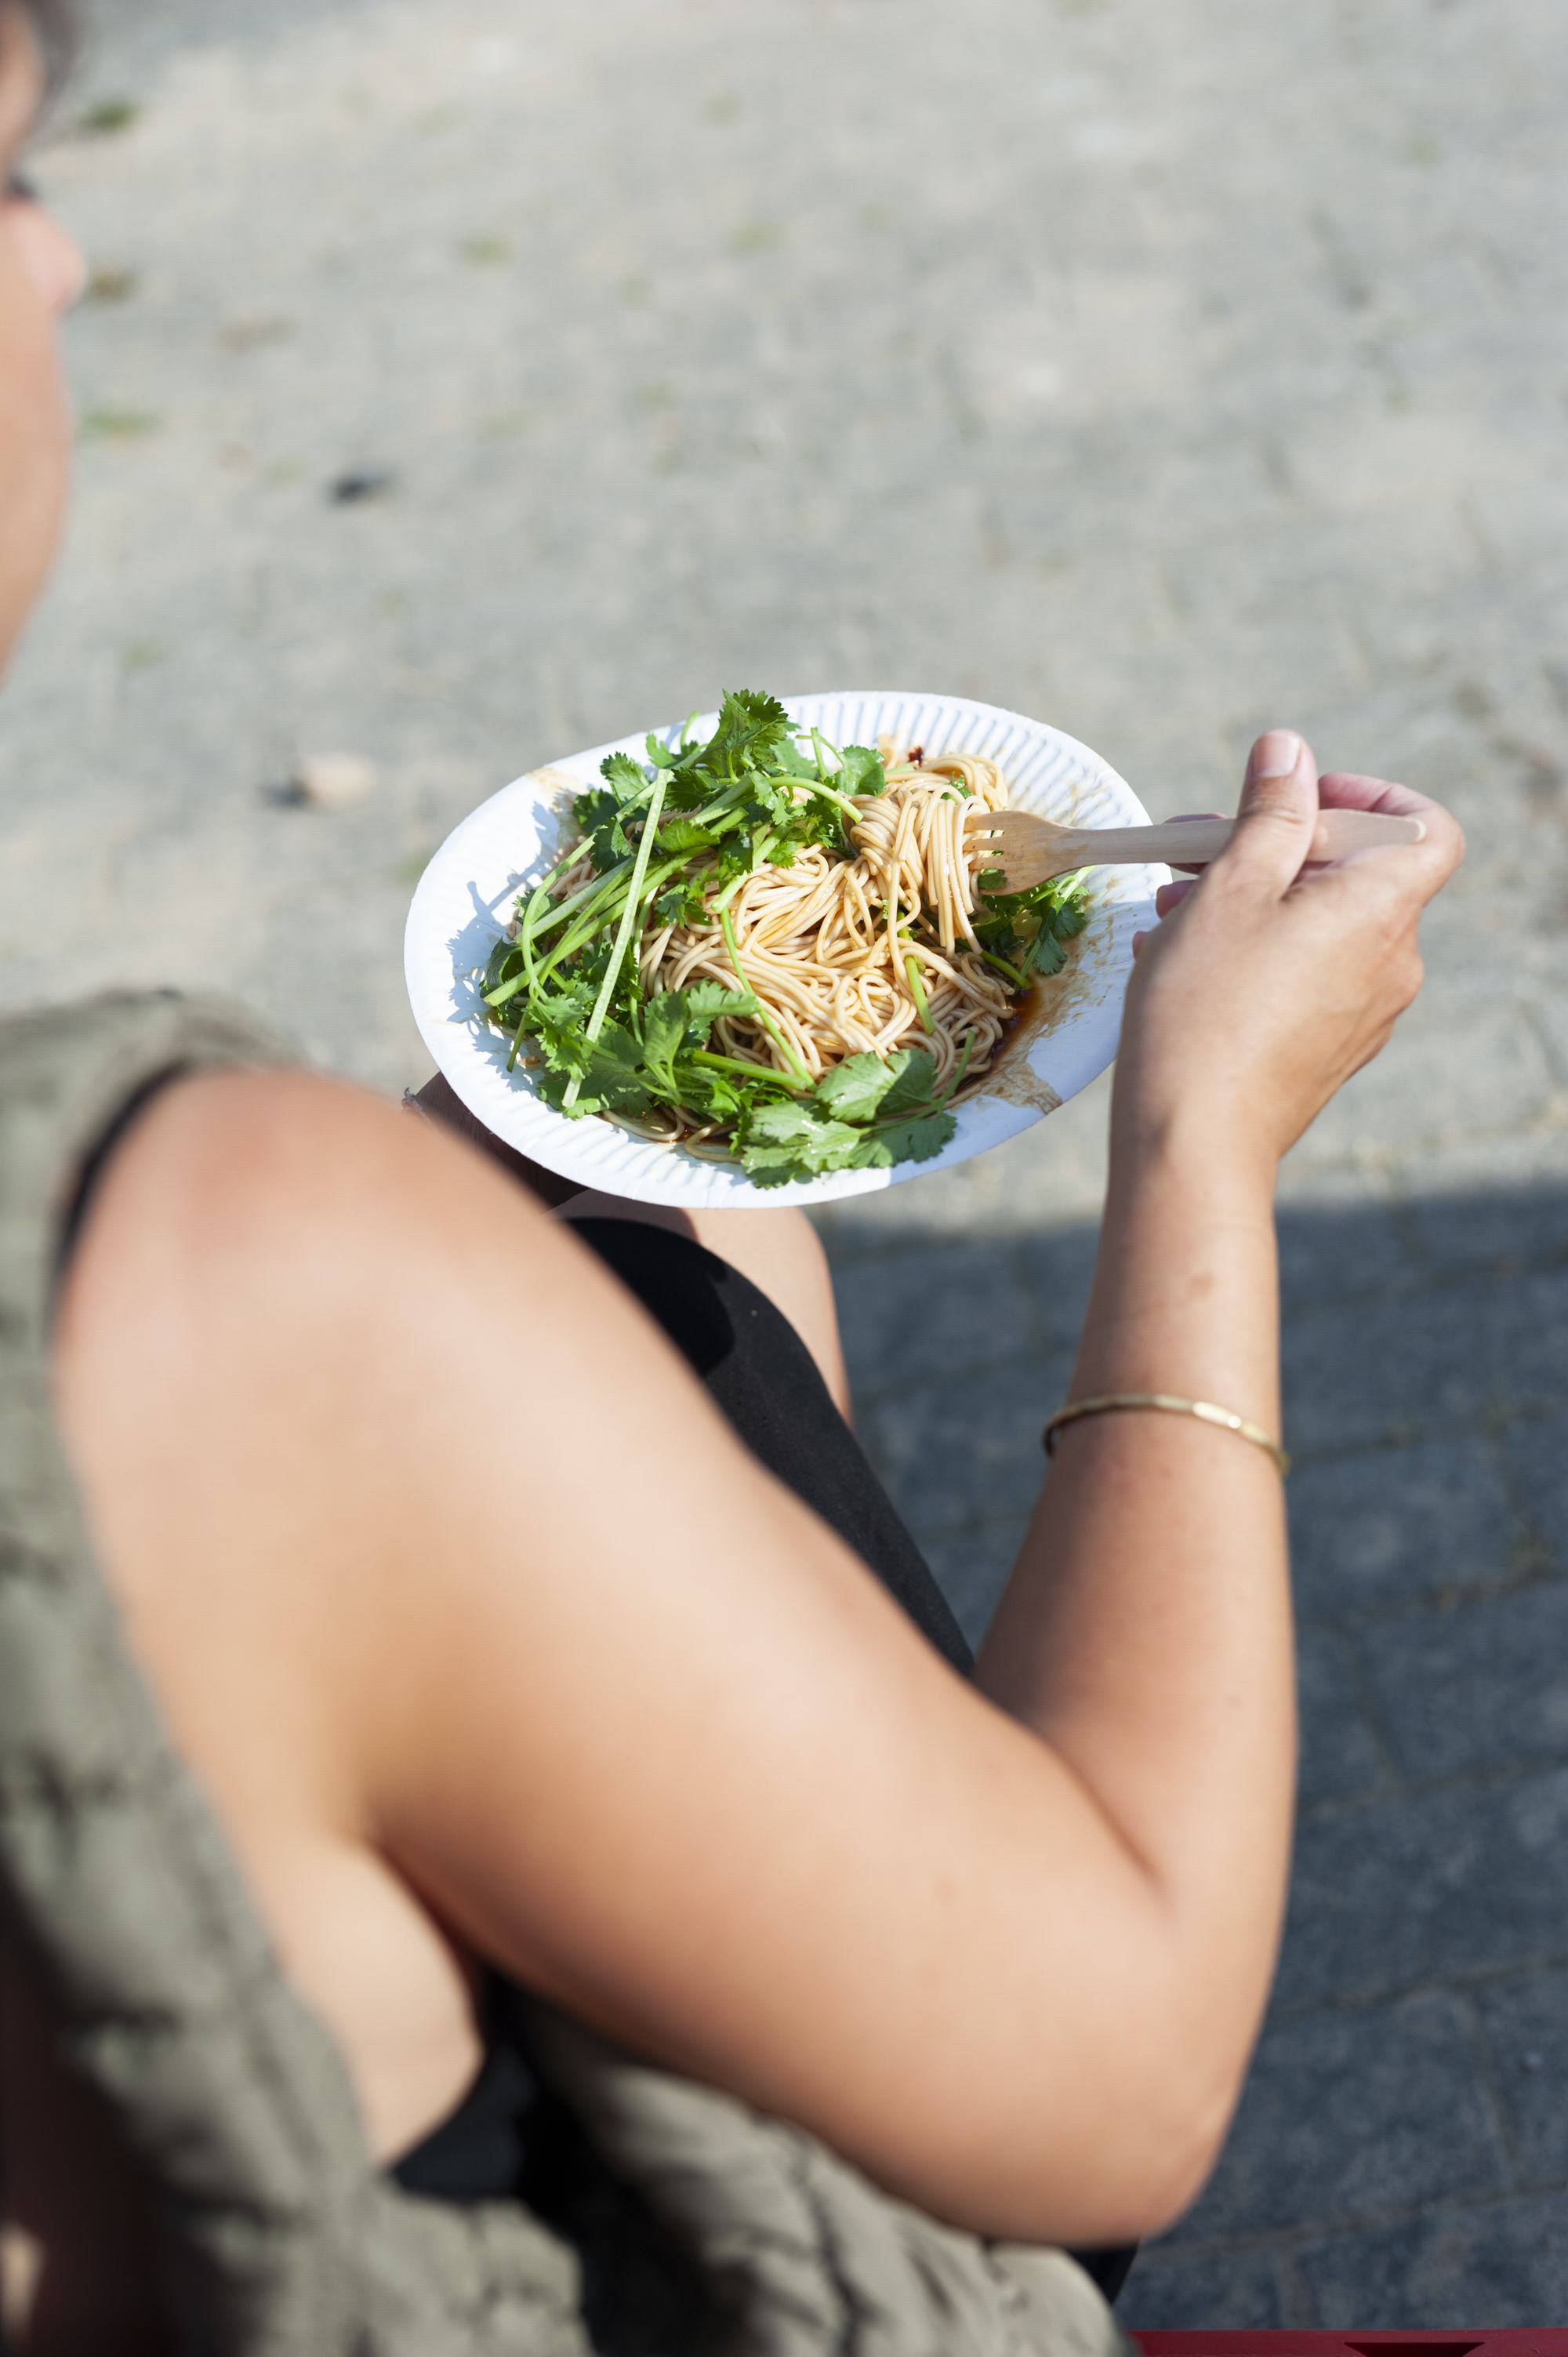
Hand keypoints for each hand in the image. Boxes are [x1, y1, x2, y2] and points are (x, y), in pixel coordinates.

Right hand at [1115, 729, 1463, 1171]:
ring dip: (1252, 900)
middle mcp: (1392, 962)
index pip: (1427, 828)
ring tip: (1170, 908)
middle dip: (1274, 848)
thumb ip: (1269, 814)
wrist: (1194, 1143)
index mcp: (1381, 909)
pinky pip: (1305, 978)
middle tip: (1195, 850)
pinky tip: (1179, 961)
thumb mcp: (1230, 887)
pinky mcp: (1329, 1052)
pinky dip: (1255, 953)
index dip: (1370, 797)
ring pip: (1320, 926)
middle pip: (1357, 873)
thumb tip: (1289, 750)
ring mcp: (1365, 1014)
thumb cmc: (1205, 1010)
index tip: (1298, 800)